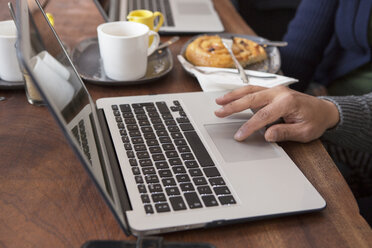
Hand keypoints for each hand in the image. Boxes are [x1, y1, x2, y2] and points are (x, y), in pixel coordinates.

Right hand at [214, 85, 339, 142]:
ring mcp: (275, 90)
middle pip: (251, 98)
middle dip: (233, 106)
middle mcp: (279, 93)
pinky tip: (231, 97)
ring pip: (250, 90)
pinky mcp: (273, 91)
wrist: (324, 110)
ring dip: (233, 95)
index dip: (249, 126)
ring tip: (219, 101)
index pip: (263, 115)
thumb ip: (285, 132)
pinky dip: (241, 93)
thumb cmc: (315, 121)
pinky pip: (254, 90)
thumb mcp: (304, 132)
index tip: (239, 135)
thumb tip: (267, 135)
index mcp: (288, 102)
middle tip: (219, 113)